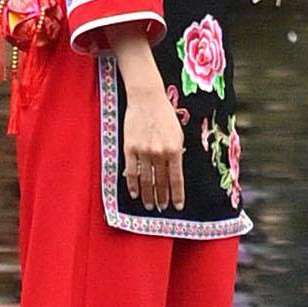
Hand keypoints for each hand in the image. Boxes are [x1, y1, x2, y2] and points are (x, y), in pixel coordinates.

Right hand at [118, 59, 184, 211]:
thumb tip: (174, 172)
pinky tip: (135, 194)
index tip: (178, 206)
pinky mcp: (129, 148)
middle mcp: (159, 153)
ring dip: (149, 196)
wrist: (146, 98)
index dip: (177, 195)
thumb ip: (176, 153)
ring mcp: (143, 151)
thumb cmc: (164, 114)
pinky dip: (133, 185)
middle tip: (163, 208)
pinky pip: (131, 172)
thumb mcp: (177, 133)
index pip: (176, 179)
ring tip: (150, 205)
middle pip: (161, 182)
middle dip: (163, 198)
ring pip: (146, 180)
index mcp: (174, 149)